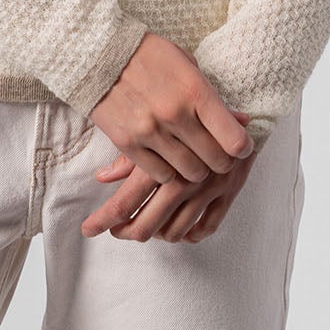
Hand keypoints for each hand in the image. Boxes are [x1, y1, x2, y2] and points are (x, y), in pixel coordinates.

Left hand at [83, 110, 257, 242]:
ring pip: (176, 231)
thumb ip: (131, 152)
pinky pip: (206, 227)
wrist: (242, 95)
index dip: (104, 219)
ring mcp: (210, 189)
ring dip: (157, 233)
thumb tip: (103, 177)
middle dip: (127, 231)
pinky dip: (190, 234)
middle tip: (116, 230)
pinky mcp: (230, 192)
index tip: (88, 229)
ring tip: (146, 226)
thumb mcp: (155, 117)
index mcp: (163, 159)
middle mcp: (186, 178)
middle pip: (148, 224)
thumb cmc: (190, 103)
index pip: (126, 200)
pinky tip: (178, 227)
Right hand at [87, 31, 254, 187]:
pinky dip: (168, 171)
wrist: (99, 54)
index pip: (233, 138)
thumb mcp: (187, 64)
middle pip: (215, 161)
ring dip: (195, 169)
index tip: (239, 147)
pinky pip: (160, 175)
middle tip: (216, 155)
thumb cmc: (149, 55)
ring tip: (191, 157)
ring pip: (190, 172)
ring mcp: (150, 132)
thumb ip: (213, 96)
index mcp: (194, 90)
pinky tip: (167, 158)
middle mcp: (175, 114)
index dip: (242, 148)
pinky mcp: (128, 144)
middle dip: (220, 161)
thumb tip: (243, 121)